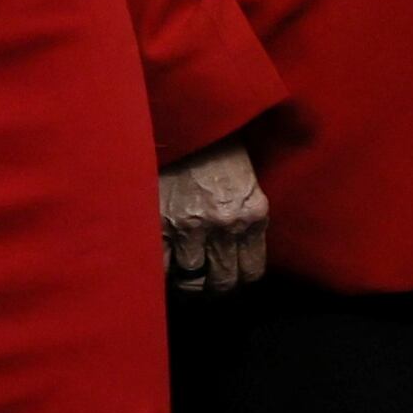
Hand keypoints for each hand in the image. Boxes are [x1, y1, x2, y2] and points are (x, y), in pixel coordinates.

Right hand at [157, 140, 267, 294]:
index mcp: (254, 214)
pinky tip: (159, 264)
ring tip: (178, 274)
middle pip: (223, 282)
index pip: (252, 270)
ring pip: (191, 279)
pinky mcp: (161, 224)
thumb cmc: (215, 153)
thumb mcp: (246, 185)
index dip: (237, 279)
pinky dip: (159, 272)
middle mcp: (228, 224)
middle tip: (200, 284)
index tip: (225, 278)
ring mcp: (193, 227)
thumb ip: (245, 219)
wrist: (186, 124)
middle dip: (211, 287)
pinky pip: (161, 267)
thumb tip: (237, 255)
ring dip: (184, 281)